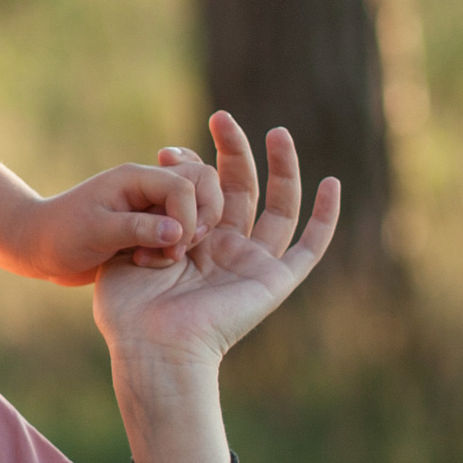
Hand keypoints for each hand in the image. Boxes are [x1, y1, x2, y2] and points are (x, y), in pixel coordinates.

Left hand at [7, 159, 219, 285]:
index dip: (189, 217)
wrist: (39, 248)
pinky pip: (183, 231)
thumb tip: (178, 231)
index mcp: (135, 179)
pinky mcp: (152, 228)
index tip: (175, 247)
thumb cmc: (60, 236)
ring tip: (164, 258)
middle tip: (177, 251)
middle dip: (201, 219)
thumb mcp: (95, 232)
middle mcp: (148, 188)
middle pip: (201, 186)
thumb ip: (136, 230)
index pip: (185, 185)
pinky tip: (154, 263)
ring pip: (197, 210)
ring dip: (191, 235)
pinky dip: (179, 247)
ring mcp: (152, 207)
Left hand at [92, 111, 341, 371]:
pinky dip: (325, 216)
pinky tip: (334, 184)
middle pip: (241, 188)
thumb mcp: (128, 242)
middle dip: (233, 151)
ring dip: (283, 169)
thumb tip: (162, 168)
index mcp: (191, 240)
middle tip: (221, 117)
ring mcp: (252, 263)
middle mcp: (225, 248)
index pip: (202, 190)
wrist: (150, 345)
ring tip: (278, 132)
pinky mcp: (274, 281)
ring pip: (279, 207)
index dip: (190, 166)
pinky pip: (309, 247)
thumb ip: (145, 209)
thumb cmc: (128, 304)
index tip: (168, 151)